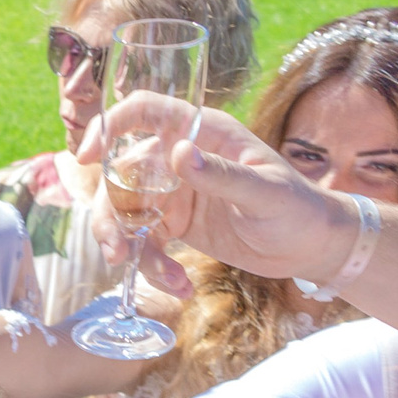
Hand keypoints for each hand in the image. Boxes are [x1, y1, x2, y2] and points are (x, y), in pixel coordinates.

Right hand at [75, 95, 356, 297]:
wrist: (310, 246)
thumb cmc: (298, 208)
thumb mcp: (266, 192)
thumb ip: (223, 174)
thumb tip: (179, 153)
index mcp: (202, 133)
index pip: (145, 111)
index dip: (109, 126)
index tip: (87, 157)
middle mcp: (180, 158)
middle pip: (120, 176)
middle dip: (112, 218)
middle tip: (118, 252)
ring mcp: (173, 192)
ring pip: (126, 215)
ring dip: (132, 249)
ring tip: (164, 278)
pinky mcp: (174, 224)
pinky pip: (145, 243)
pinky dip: (153, 267)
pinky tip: (178, 285)